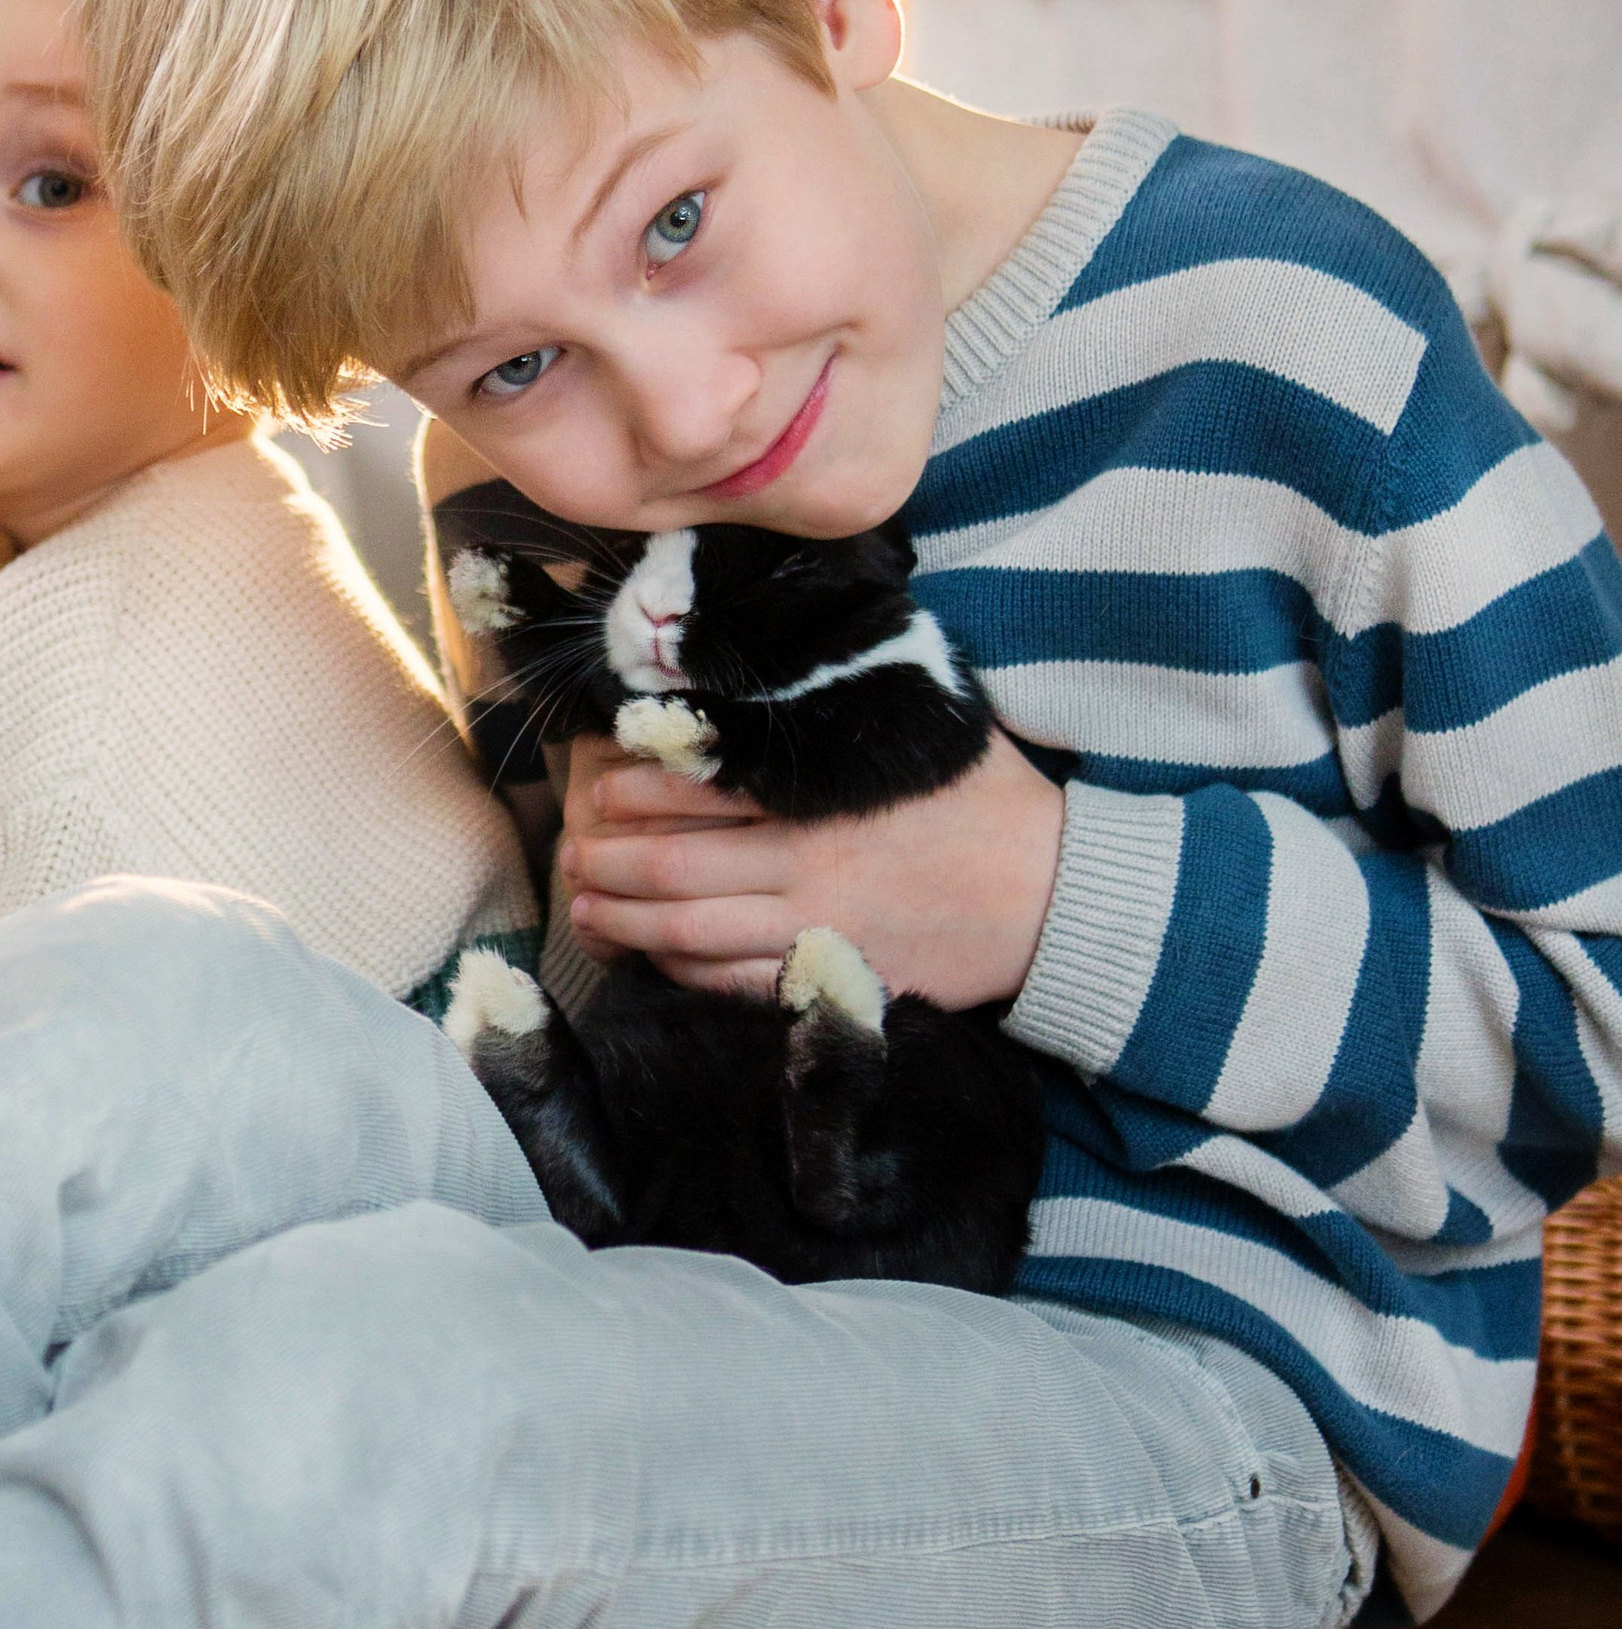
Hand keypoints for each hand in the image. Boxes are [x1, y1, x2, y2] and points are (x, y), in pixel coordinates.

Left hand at [558, 729, 1065, 1009]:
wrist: (1057, 897)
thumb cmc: (988, 800)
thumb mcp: (928, 721)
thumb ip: (852, 694)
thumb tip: (796, 642)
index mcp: (822, 791)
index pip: (700, 786)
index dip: (635, 789)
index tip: (598, 785)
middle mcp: (808, 861)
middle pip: (675, 866)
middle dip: (608, 862)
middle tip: (572, 856)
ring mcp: (818, 927)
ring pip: (690, 931)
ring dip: (625, 923)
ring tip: (584, 911)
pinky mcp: (834, 978)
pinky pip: (736, 986)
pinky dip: (683, 974)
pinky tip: (652, 960)